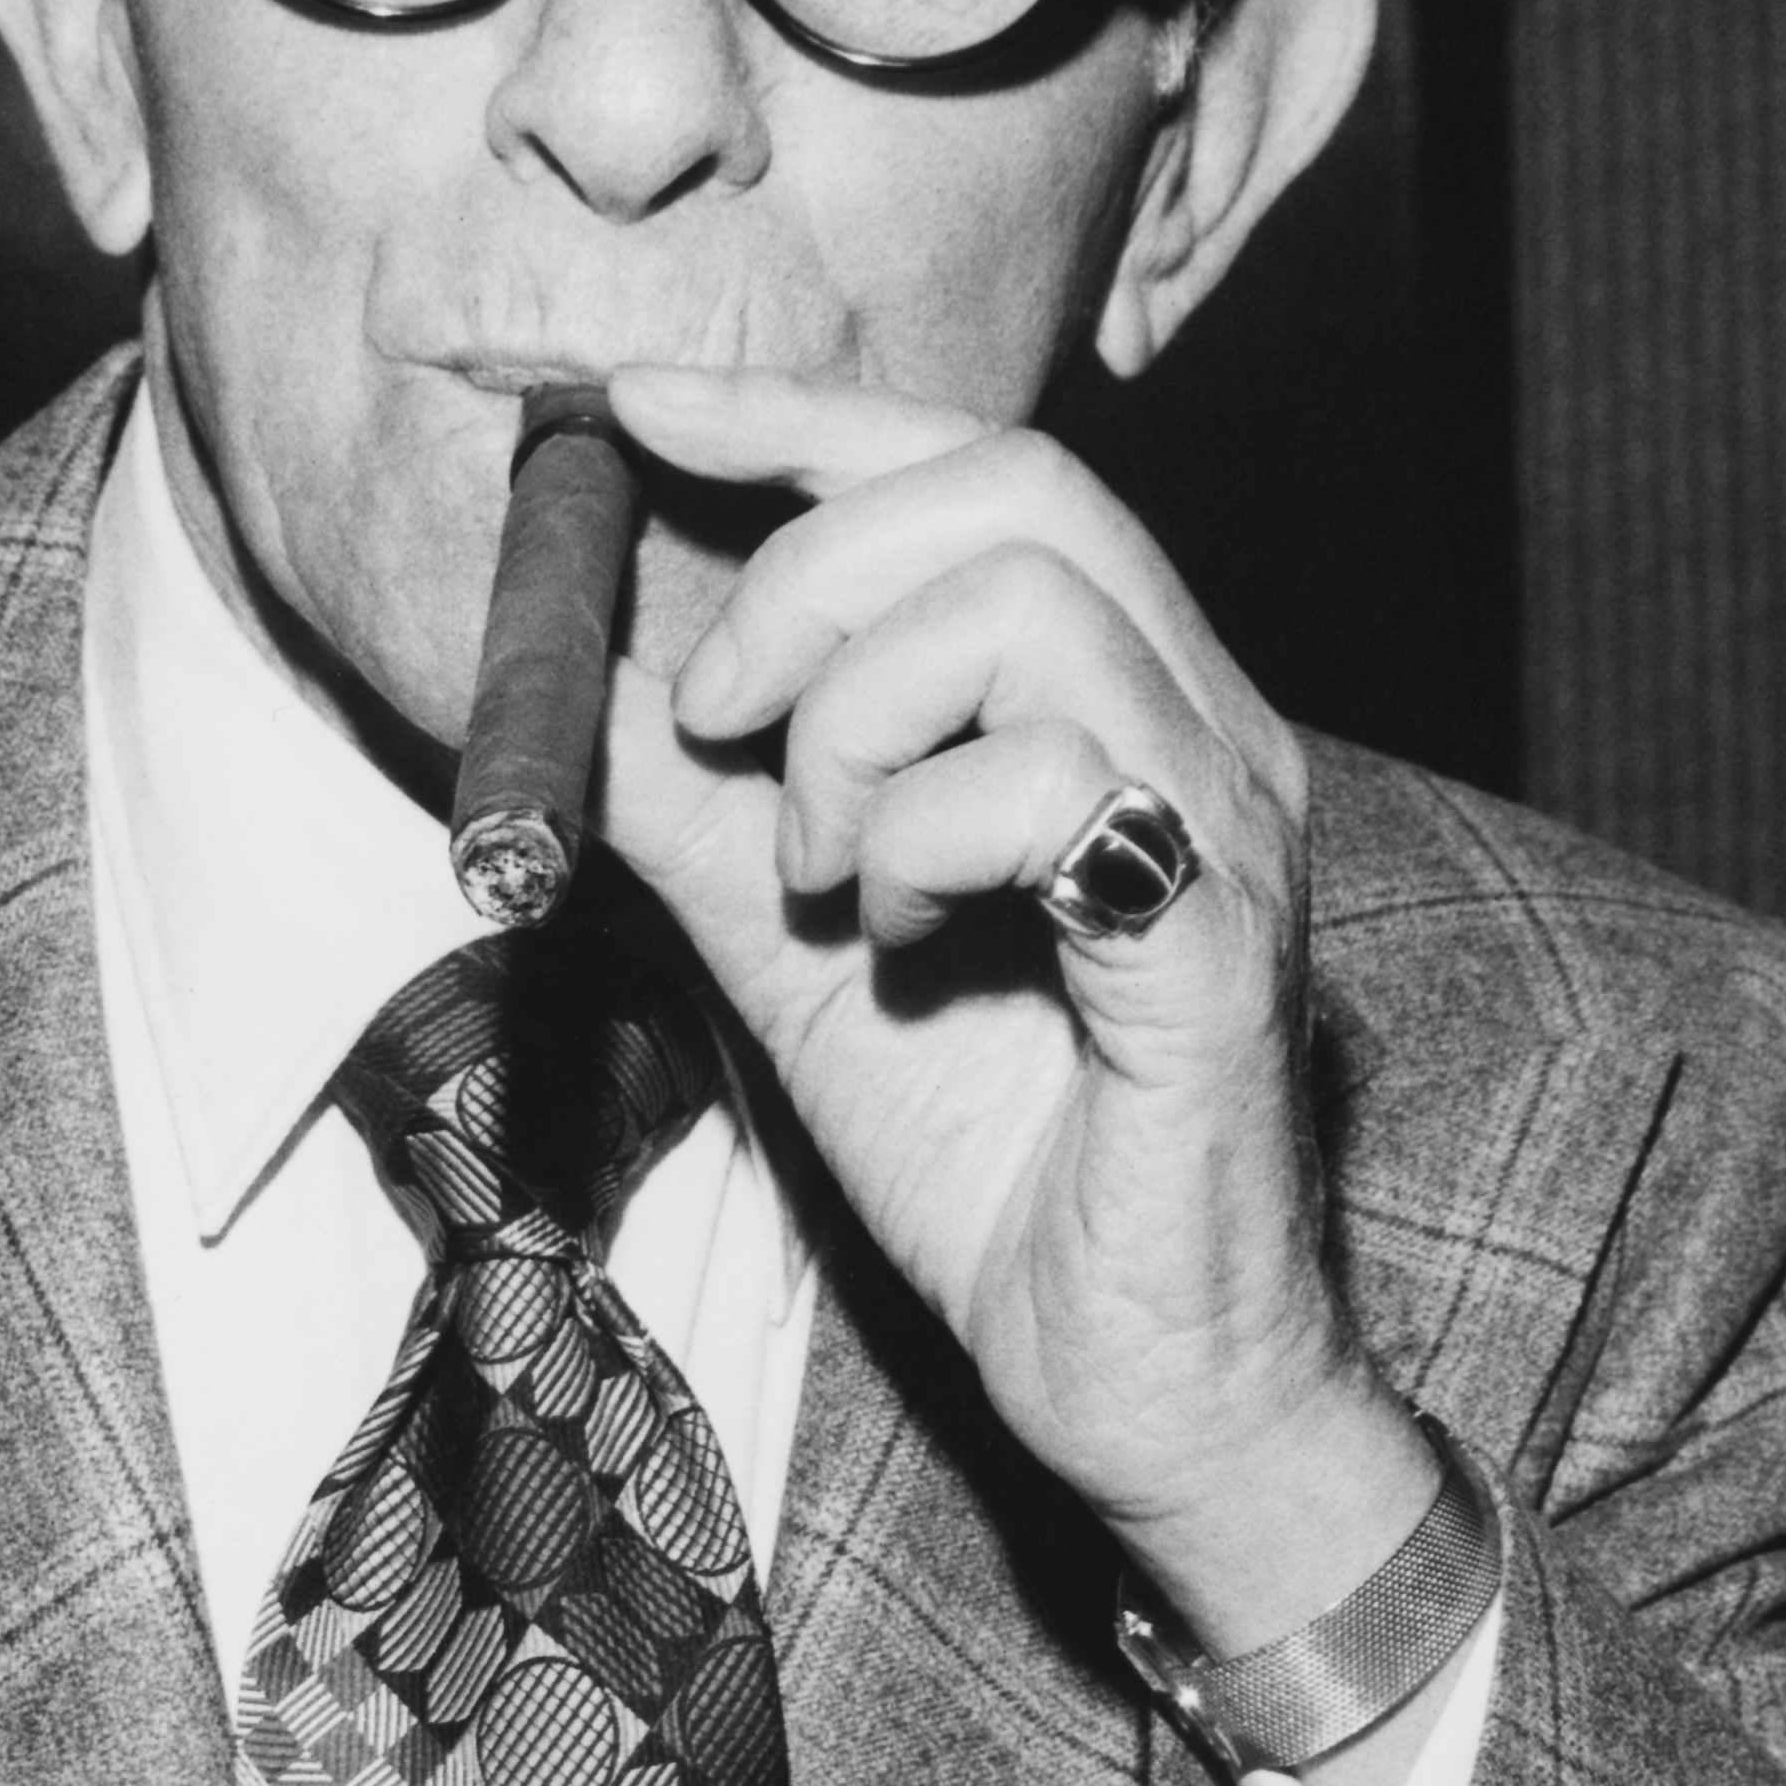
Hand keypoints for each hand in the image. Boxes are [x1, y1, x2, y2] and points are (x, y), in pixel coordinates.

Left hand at [594, 368, 1434, 1654]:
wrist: (1136, 1377)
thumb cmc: (996, 1157)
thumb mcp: (794, 938)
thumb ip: (698, 802)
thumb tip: (562, 667)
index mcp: (1110, 699)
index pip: (967, 467)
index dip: (788, 417)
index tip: (625, 407)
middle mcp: (1196, 723)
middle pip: (1012, 483)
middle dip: (806, 572)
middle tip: (720, 728)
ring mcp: (1223, 820)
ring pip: (1028, 603)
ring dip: (855, 725)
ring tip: (826, 873)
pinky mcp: (1214, 939)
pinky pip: (1051, 779)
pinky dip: (921, 839)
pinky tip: (900, 940)